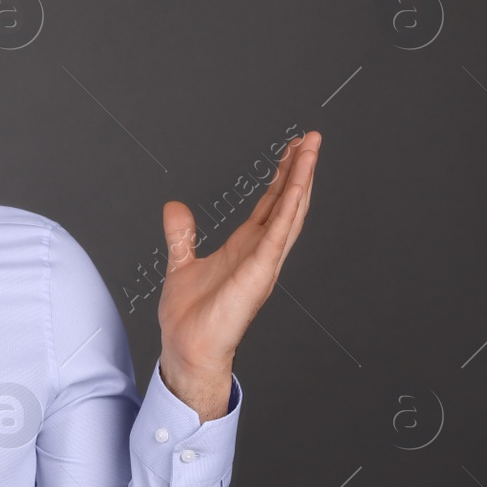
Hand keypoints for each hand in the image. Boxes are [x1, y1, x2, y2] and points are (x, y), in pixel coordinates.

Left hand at [156, 131, 321, 418]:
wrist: (187, 347)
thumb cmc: (189, 317)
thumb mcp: (181, 263)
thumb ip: (182, 235)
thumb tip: (174, 207)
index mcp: (244, 247)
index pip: (269, 204)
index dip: (281, 176)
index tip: (292, 150)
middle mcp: (260, 252)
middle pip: (286, 202)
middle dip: (299, 170)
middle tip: (311, 138)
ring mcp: (263, 261)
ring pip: (289, 212)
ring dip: (302, 180)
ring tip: (312, 149)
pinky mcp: (259, 272)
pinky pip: (278, 235)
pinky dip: (288, 209)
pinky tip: (298, 185)